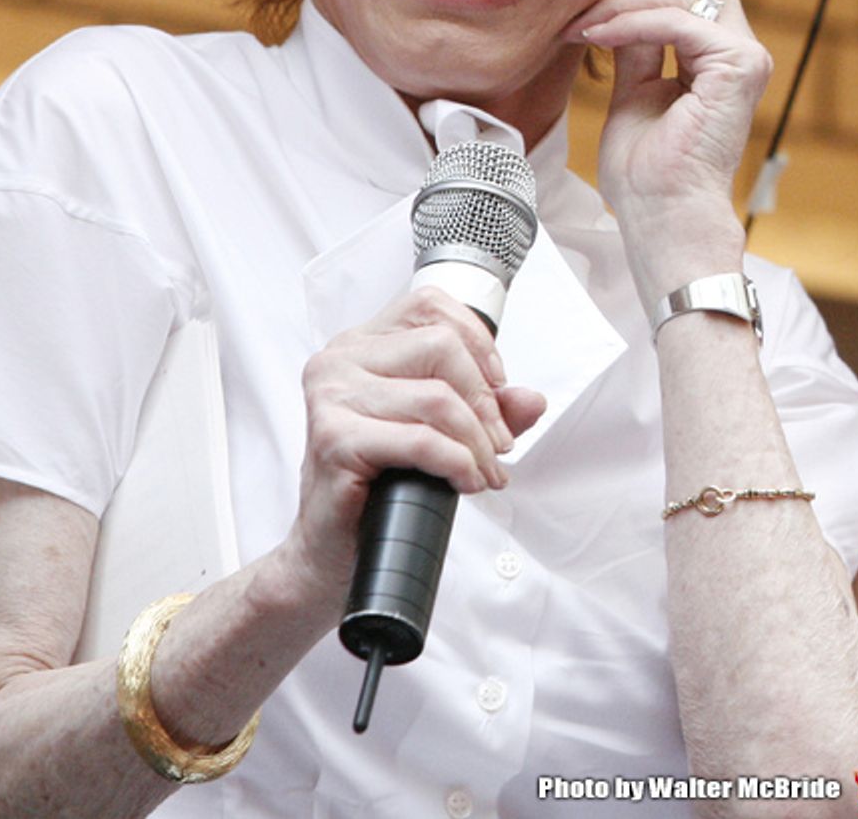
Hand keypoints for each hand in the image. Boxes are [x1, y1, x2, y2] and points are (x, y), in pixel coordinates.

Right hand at [277, 284, 544, 621]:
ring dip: (477, 443)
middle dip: (485, 402)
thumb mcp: (438, 436)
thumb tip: (529, 400)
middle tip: (498, 445)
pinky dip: (457, 464)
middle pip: (441, 346)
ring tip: (484, 472)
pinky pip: (421, 440)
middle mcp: (339, 361)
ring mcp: (332, 397)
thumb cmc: (374, 488)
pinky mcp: (334, 439)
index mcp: (359, 346)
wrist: (328, 552)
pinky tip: (465, 481)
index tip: (497, 387)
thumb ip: (484, 410)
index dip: (476, 341)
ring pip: (437, 397)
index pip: (428, 305)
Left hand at [563, 0, 769, 298]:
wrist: (660, 217)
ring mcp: (742, 54)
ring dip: (615, 3)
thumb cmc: (645, 169)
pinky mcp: (737, 67)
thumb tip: (617, 6)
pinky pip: (675, 19)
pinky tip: (593, 36)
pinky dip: (628, 23)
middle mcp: (737, 44)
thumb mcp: (631, 91)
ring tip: (577, 26)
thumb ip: (635, 45)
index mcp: (715, 47)